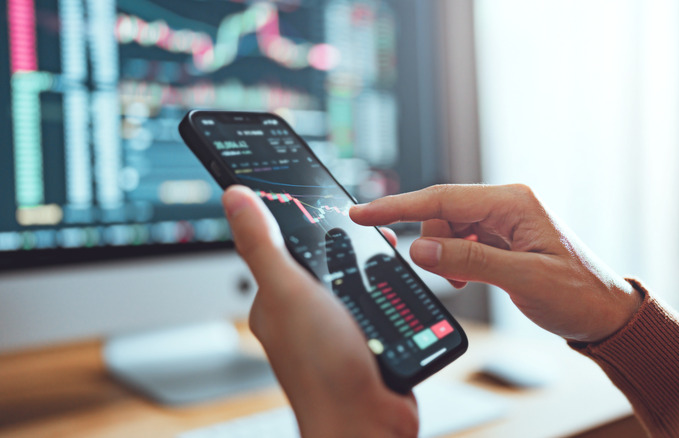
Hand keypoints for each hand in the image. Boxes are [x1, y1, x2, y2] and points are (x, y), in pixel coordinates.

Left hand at [222, 185, 416, 437]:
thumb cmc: (321, 370)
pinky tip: (399, 285)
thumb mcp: (289, 292)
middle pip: (324, 258)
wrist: (367, 425)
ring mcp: (337, 327)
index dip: (301, 217)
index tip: (321, 196)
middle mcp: (304, 312)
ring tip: (388, 253)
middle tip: (369, 229)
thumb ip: (264, 245)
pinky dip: (390, 290)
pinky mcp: (366, 340)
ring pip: (355, 278)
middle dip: (347, 240)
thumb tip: (234, 196)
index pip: (282, 244)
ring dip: (373, 265)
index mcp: (276, 299)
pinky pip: (378, 302)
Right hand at [350, 184, 642, 342]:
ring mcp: (503, 222)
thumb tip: (420, 249)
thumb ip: (469, 260)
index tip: (364, 213)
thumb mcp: (523, 279)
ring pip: (448, 229)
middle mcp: (506, 205)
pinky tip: (467, 278)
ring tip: (463, 281)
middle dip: (431, 243)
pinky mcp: (500, 240)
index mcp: (513, 203)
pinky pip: (460, 243)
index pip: (443, 197)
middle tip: (442, 276)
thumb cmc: (577, 294)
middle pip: (442, 212)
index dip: (399, 206)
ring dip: (444, 255)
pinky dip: (454, 261)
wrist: (604, 314)